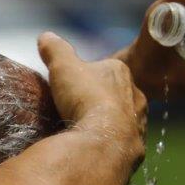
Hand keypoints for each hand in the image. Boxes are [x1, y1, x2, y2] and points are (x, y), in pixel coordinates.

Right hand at [38, 31, 146, 149]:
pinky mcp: (138, 148)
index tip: (75, 86)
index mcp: (121, 72)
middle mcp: (137, 96)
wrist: (105, 139)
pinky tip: (97, 148)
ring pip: (123, 120)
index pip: (106, 69)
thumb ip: (55, 50)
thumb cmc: (85, 97)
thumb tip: (45, 36)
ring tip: (88, 132)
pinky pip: (123, 143)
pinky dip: (111, 144)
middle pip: (116, 95)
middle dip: (101, 101)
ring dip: (108, 124)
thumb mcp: (63, 67)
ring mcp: (140, 123)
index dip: (89, 76)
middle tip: (79, 110)